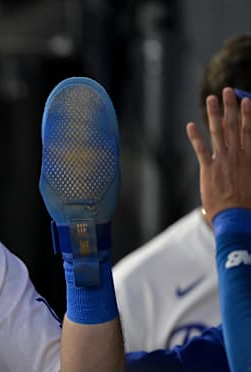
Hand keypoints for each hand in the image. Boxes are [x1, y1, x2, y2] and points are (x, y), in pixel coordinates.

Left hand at [187, 87, 250, 220]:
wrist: (237, 217)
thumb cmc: (250, 203)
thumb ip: (250, 163)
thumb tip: (248, 150)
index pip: (249, 130)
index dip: (247, 113)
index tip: (247, 99)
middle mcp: (237, 155)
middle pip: (233, 125)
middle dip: (230, 106)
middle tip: (227, 90)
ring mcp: (222, 160)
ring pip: (217, 132)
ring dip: (213, 114)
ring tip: (210, 99)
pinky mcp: (208, 169)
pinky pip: (200, 149)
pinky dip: (195, 137)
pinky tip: (189, 125)